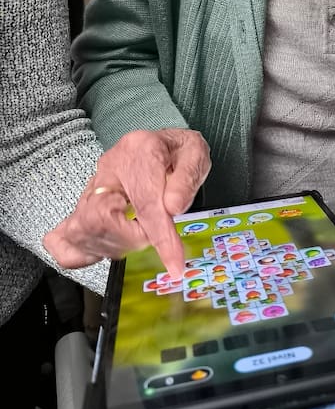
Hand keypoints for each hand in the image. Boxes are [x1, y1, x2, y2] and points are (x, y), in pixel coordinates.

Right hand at [43, 128, 210, 277]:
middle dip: (131, 240)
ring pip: (82, 229)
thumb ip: (187, 179)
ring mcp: (92, 184)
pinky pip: (64, 236)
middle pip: (101, 218)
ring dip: (113, 245)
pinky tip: (107, 246)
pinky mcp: (83, 201)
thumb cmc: (179, 151)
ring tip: (137, 234)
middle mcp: (109, 166)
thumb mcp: (196, 154)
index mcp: (141, 151)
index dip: (160, 238)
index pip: (145, 202)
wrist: (163, 144)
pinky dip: (83, 250)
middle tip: (153, 235)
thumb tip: (173, 207)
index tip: (174, 265)